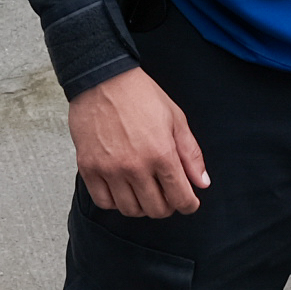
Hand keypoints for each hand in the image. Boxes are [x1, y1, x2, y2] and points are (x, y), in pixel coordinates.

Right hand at [70, 66, 210, 218]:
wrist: (102, 79)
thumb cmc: (140, 95)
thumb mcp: (175, 119)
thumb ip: (191, 154)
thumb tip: (202, 183)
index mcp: (162, 154)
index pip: (181, 198)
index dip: (189, 205)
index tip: (188, 202)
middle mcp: (135, 166)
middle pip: (156, 210)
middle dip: (167, 206)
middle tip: (166, 194)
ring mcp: (109, 169)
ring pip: (130, 210)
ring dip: (141, 206)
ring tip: (144, 190)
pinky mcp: (88, 168)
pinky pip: (104, 202)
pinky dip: (115, 201)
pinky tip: (121, 188)